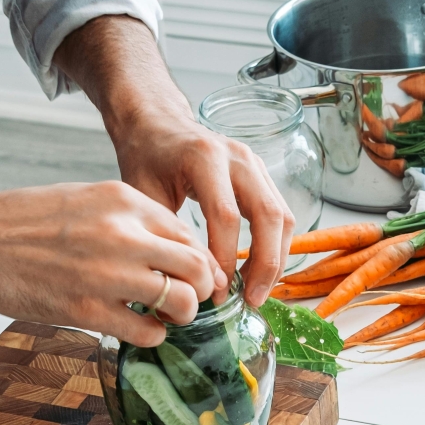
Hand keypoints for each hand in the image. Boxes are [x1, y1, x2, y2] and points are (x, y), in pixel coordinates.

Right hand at [0, 180, 225, 346]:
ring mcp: (108, 273)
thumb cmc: (22, 222)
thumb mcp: (84, 200)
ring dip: (181, 315)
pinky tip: (137, 328)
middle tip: (191, 300)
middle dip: (202, 289)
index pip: (189, 234)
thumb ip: (128, 221)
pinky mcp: (88, 309)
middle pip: (197, 267)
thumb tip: (170, 251)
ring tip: (164, 316)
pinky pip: (148, 331)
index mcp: (122, 200)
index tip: (196, 277)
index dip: (200, 261)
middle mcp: (123, 233)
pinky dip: (152, 335)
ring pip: (182, 301)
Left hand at [54, 16, 294, 305]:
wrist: (157, 124)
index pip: (226, 217)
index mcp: (204, 157)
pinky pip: (280, 214)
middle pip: (268, 215)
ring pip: (282, 216)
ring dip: (275, 259)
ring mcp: (255, 164)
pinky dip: (275, 247)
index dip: (224, 260)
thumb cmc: (146, 157)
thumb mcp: (142, 193)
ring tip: (256, 292)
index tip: (214, 292)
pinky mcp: (262, 175)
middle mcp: (238, 157)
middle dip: (264, 264)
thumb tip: (185, 284)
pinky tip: (259, 273)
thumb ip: (165, 233)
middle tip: (250, 300)